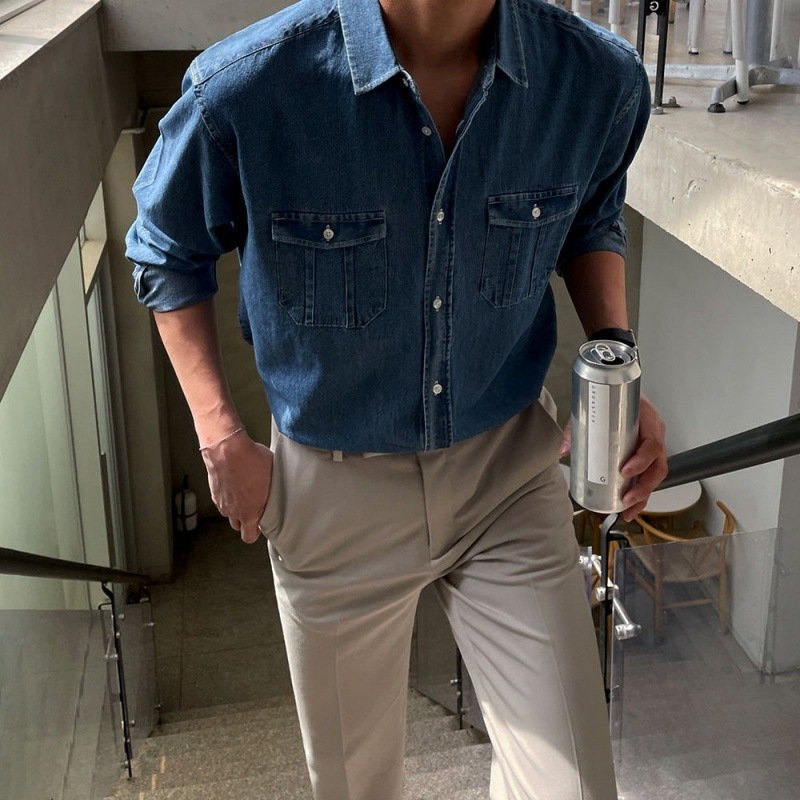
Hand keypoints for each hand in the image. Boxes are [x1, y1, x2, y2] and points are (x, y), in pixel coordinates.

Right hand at [200, 431, 272, 543]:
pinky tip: (235, 483)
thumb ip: (272, 490)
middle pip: (238, 526)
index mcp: (250, 512)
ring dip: (236, 508)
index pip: (250, 536)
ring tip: (244, 493)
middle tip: (254, 508)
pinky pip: (222, 500)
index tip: (263, 521)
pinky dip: (227, 496)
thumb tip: (277, 488)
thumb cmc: (251, 460)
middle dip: (245, 521)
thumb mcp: (272, 475)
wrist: (227, 448)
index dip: (257, 531)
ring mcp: (222, 502)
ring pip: (229, 513)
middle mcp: (233, 511)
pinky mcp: (214, 491)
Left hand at [559, 395, 667, 521]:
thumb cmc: (614, 398)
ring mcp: (654, 447)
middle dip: (644, 487)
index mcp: (648, 420)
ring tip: (627, 510)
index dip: (641, 460)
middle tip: (625, 499)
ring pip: (656, 476)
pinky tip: (629, 507)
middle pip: (658, 466)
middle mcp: (655, 434)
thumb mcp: (596, 408)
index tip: (624, 470)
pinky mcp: (648, 456)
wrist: (622, 389)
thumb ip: (577, 426)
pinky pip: (649, 477)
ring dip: (643, 496)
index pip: (652, 443)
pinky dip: (641, 494)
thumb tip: (562, 449)